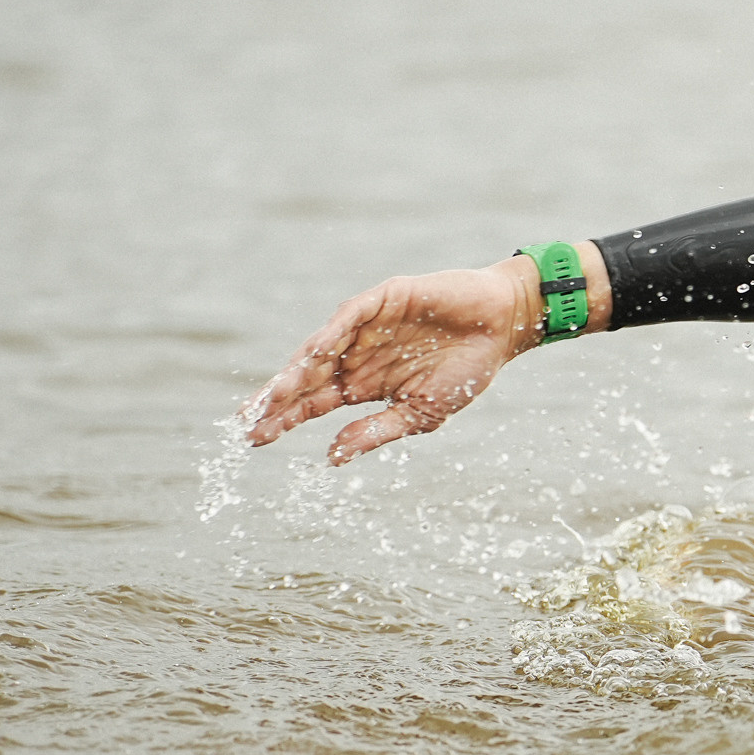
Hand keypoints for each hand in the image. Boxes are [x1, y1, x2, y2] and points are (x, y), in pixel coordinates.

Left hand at [245, 258, 541, 464]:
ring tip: (276, 395)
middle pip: (307, 378)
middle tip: (250, 420)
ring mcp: (367, 325)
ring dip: (298, 371)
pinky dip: (332, 333)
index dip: (284, 419)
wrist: (503, 326)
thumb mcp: (421, 413)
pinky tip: (316, 354)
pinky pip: (350, 316)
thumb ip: (377, 432)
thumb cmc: (466, 370)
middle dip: (278, 399)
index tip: (255, 439)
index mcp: (363, 384)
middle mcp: (357, 354)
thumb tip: (332, 456)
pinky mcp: (385, 298)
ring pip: (321, 348)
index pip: (313, 403)